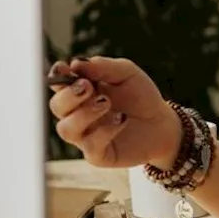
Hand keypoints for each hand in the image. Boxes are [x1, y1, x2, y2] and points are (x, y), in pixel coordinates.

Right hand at [47, 56, 181, 168]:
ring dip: (84, 114)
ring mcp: (85, 136)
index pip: (58, 84)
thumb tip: (76, 63)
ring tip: (107, 103)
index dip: (56, 76)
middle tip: (88, 87)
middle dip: (68, 96)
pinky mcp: (98, 154)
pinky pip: (90, 146)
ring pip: (66, 129)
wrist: (162, 122)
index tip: (63, 68)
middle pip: (56, 107)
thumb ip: (103, 67)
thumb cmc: (140, 95)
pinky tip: (121, 119)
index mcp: (80, 91)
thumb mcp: (127, 74)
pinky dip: (104, 131)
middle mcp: (77, 114)